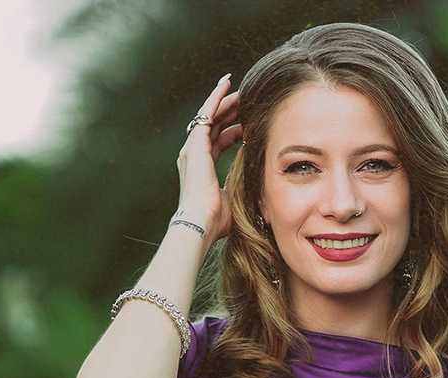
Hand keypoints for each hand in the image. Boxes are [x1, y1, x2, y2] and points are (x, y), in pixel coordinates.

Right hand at [175, 75, 242, 242]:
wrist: (201, 223)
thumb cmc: (217, 220)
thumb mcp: (233, 198)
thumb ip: (240, 184)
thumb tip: (255, 178)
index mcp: (202, 168)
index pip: (218, 142)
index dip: (233, 131)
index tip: (248, 124)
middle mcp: (194, 155)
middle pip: (214, 125)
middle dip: (230, 112)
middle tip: (246, 101)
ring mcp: (193, 148)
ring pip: (211, 116)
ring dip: (226, 101)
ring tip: (240, 89)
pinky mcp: (195, 143)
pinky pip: (207, 113)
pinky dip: (217, 97)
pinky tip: (227, 84)